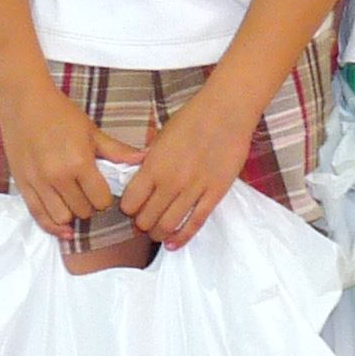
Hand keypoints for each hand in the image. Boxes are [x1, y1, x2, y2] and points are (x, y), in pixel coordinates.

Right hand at [0, 79, 133, 239]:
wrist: (24, 101)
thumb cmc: (59, 113)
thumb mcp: (91, 130)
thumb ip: (116, 150)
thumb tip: (143, 159)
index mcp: (79, 162)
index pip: (100, 200)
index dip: (106, 199)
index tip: (104, 191)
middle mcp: (58, 177)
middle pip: (82, 211)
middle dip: (90, 206)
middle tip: (90, 195)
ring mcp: (38, 183)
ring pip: (61, 218)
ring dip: (71, 215)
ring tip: (75, 203)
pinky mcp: (23, 185)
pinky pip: (38, 216)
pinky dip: (51, 225)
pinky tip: (63, 228)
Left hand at [127, 82, 266, 249]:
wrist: (226, 112)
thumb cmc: (192, 118)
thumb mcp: (160, 137)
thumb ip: (148, 161)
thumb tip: (138, 178)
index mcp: (153, 165)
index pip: (130, 202)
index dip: (128, 208)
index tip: (132, 207)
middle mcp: (171, 181)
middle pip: (146, 218)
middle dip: (142, 224)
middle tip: (144, 222)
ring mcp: (194, 189)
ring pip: (168, 225)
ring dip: (158, 233)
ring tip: (157, 233)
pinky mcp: (215, 194)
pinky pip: (195, 223)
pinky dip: (181, 237)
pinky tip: (173, 244)